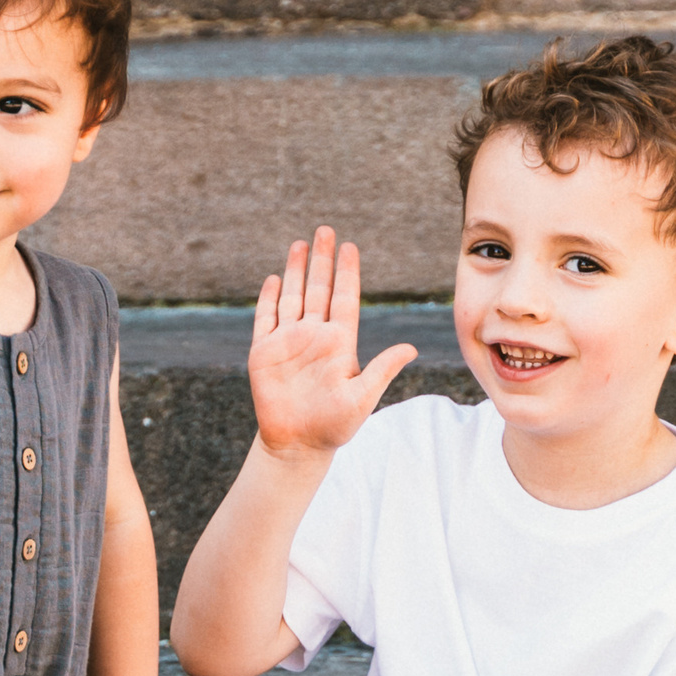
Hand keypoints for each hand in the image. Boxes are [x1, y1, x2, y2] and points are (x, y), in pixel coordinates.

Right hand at [249, 227, 417, 461]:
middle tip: (325, 230)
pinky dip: (268, 298)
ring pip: (292, 297)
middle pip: (319, 289)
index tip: (350, 246)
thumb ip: (382, 370)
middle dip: (321, 260)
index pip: (345, 298)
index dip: (347, 272)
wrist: (298, 445)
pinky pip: (265, 318)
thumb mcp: (362, 398)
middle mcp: (314, 336)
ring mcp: (288, 342)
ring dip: (295, 270)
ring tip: (300, 244)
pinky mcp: (264, 352)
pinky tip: (274, 278)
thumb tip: (411, 349)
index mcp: (339, 343)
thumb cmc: (334, 426)